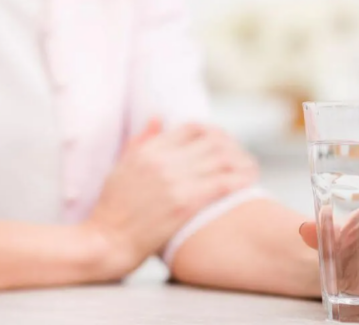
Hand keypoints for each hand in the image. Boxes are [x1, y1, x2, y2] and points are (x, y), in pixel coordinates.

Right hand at [85, 119, 257, 278]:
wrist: (106, 241)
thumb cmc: (111, 209)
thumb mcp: (121, 167)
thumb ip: (141, 141)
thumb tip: (158, 117)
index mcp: (148, 149)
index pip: (193, 128)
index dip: (213, 133)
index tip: (223, 145)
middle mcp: (163, 160)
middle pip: (213, 141)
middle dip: (233, 148)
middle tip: (242, 159)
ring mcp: (175, 181)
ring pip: (223, 159)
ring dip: (242, 163)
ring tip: (251, 171)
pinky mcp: (184, 203)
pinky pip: (223, 184)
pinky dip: (241, 181)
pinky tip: (250, 184)